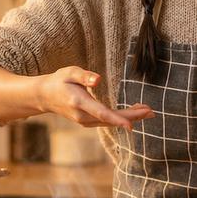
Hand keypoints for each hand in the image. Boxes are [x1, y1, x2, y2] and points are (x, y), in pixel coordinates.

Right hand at [37, 66, 154, 129]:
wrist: (45, 96)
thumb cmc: (59, 81)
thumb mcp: (69, 72)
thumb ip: (84, 75)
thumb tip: (98, 79)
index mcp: (79, 103)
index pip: (101, 113)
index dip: (117, 119)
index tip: (131, 125)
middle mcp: (82, 116)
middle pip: (110, 119)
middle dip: (131, 117)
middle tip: (151, 111)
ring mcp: (85, 122)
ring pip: (110, 122)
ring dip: (129, 117)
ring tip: (147, 110)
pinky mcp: (88, 122)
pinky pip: (107, 121)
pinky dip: (121, 118)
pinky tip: (134, 113)